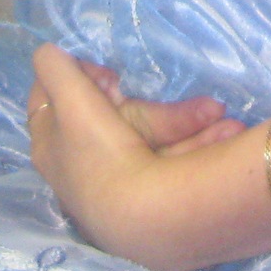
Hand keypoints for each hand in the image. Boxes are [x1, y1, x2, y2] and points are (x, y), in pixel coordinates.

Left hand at [26, 44, 246, 270]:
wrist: (147, 218)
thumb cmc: (103, 154)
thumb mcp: (71, 100)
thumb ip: (54, 68)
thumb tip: (47, 52)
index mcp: (50, 147)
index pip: (49, 103)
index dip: (74, 79)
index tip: (105, 74)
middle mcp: (81, 170)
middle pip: (111, 120)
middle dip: (148, 104)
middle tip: (150, 90)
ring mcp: (117, 187)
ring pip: (152, 139)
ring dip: (186, 123)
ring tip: (216, 114)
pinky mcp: (151, 199)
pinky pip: (174, 159)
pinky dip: (196, 143)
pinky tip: (223, 129)